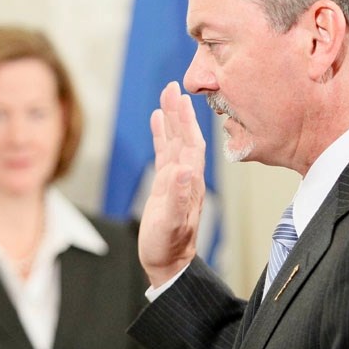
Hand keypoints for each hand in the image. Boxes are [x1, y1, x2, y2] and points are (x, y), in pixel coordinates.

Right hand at [138, 81, 205, 286]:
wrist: (169, 262)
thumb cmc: (168, 246)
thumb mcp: (170, 223)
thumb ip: (176, 197)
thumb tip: (182, 170)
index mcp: (190, 181)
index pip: (191, 143)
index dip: (187, 122)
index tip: (181, 99)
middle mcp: (186, 175)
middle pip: (184, 136)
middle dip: (179, 111)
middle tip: (172, 87)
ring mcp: (176, 178)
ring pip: (174, 140)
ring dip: (171, 118)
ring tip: (165, 95)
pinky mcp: (165, 183)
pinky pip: (164, 151)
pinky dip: (160, 133)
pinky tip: (156, 119)